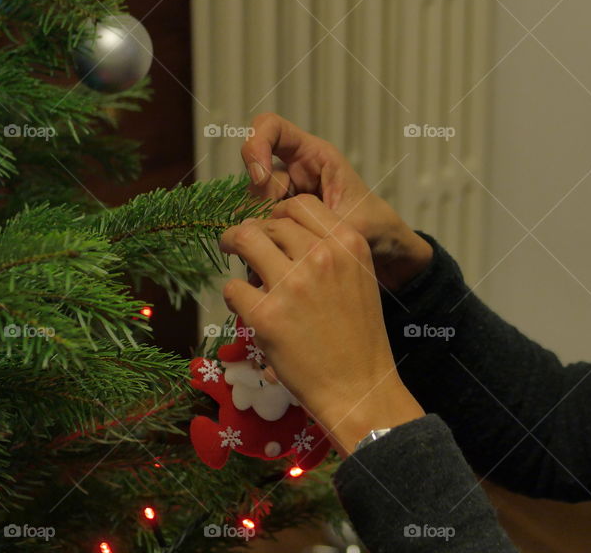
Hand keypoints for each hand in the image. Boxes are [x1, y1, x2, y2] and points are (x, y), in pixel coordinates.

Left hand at [220, 195, 424, 456]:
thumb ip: (328, 250)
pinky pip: (233, 288)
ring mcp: (292, 285)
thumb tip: (281, 232)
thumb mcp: (358, 278)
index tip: (269, 226)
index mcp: (348, 244)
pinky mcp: (266, 315)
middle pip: (269, 222)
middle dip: (252, 231)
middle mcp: (320, 256)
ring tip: (231, 254)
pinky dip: (235, 295)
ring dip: (233, 245)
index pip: (301, 204)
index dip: (279, 213)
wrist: (359, 387)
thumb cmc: (358, 336)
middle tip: (242, 243)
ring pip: (244, 240)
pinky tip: (246, 306)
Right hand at [241, 113, 432, 289]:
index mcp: (314, 156)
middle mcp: (293, 171)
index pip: (271, 128)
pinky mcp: (277, 221)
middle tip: (275, 231)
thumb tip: (263, 227)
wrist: (384, 254)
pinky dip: (259, 243)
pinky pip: (255, 225)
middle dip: (259, 203)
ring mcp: (283, 196)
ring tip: (279, 252)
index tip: (260, 178)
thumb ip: (311, 222)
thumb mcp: (350, 220)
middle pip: (255, 174)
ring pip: (251, 203)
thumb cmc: (375, 228)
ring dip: (258, 227)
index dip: (255, 145)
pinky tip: (272, 259)